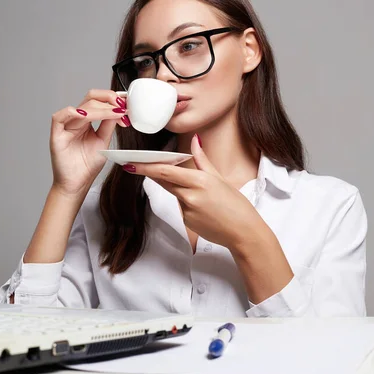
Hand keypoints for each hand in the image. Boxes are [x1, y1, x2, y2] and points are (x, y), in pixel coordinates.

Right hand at [50, 89, 128, 197]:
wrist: (76, 185)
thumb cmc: (86, 167)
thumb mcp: (103, 142)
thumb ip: (108, 125)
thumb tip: (119, 110)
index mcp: (86, 121)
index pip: (97, 101)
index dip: (111, 99)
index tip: (126, 104)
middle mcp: (75, 121)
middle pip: (90, 99)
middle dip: (108, 99)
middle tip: (122, 106)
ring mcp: (65, 127)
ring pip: (80, 107)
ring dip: (99, 108)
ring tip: (113, 112)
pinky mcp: (56, 135)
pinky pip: (59, 117)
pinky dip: (72, 112)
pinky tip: (85, 115)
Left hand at [122, 134, 262, 249]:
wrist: (243, 233)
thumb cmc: (236, 205)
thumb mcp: (220, 178)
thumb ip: (203, 160)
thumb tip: (195, 141)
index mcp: (199, 181)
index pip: (165, 171)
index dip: (145, 167)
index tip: (130, 163)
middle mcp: (190, 196)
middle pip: (163, 181)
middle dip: (150, 173)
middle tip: (136, 165)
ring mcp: (186, 211)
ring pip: (174, 193)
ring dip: (179, 189)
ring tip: (204, 197)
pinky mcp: (186, 222)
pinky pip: (181, 207)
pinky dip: (187, 203)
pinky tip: (204, 209)